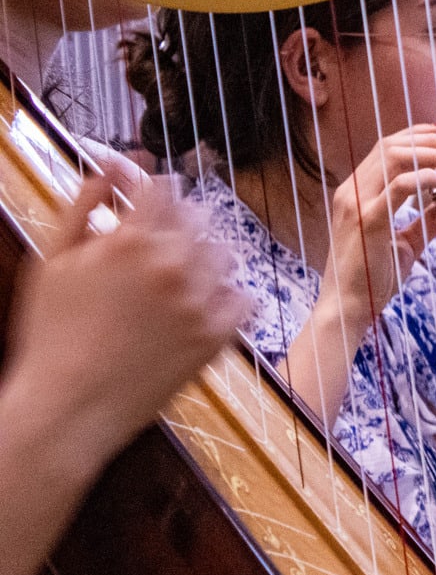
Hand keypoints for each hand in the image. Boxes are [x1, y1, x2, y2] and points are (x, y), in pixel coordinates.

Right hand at [7, 176, 251, 460]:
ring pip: (224, 255)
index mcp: (131, 240)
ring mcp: (199, 300)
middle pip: (200, 217)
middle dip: (180, 228)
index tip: (153, 206)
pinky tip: (199, 311)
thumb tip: (111, 166)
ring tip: (175, 286)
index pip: (165, 189)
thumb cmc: (51, 336)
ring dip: (205, 262)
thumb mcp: (53, 262)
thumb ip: (83, 206)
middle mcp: (172, 264)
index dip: (157, 193)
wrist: (67, 408)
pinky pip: (243, 299)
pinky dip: (227, 300)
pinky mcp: (217, 335)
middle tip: (158, 254)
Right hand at [324, 125, 435, 321]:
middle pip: (391, 145)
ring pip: (393, 156)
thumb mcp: (405, 244)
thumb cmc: (371, 279)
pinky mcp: (366, 221)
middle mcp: (351, 191)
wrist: (347, 308)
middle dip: (430, 140)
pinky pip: (398, 186)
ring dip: (431, 154)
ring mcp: (355, 203)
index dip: (419, 137)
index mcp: (356, 192)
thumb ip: (425, 222)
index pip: (386, 148)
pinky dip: (424, 177)